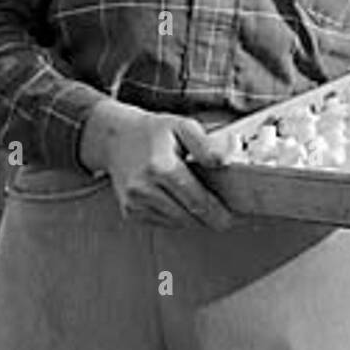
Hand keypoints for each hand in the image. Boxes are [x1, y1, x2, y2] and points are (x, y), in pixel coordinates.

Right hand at [79, 99, 235, 230]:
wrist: (116, 138)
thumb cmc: (153, 131)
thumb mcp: (183, 126)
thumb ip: (206, 145)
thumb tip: (225, 161)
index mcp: (161, 167)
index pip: (196, 200)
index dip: (217, 213)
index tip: (233, 219)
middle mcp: (144, 188)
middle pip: (187, 216)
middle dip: (209, 219)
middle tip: (227, 217)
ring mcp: (134, 202)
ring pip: (175, 222)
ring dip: (193, 218)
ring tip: (205, 205)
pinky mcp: (130, 211)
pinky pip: (162, 222)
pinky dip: (176, 217)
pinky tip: (181, 202)